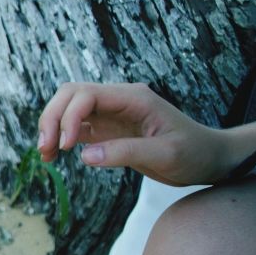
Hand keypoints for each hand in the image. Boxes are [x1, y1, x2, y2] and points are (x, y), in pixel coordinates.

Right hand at [37, 82, 226, 185]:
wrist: (209, 159)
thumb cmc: (194, 153)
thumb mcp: (166, 154)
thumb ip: (126, 152)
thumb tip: (85, 156)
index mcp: (133, 98)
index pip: (86, 95)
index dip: (69, 117)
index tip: (66, 147)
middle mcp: (118, 100)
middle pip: (70, 95)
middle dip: (52, 118)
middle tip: (46, 150)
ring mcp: (110, 114)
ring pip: (68, 108)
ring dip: (52, 127)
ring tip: (46, 156)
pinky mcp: (107, 130)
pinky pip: (75, 126)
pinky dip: (60, 138)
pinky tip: (55, 157)